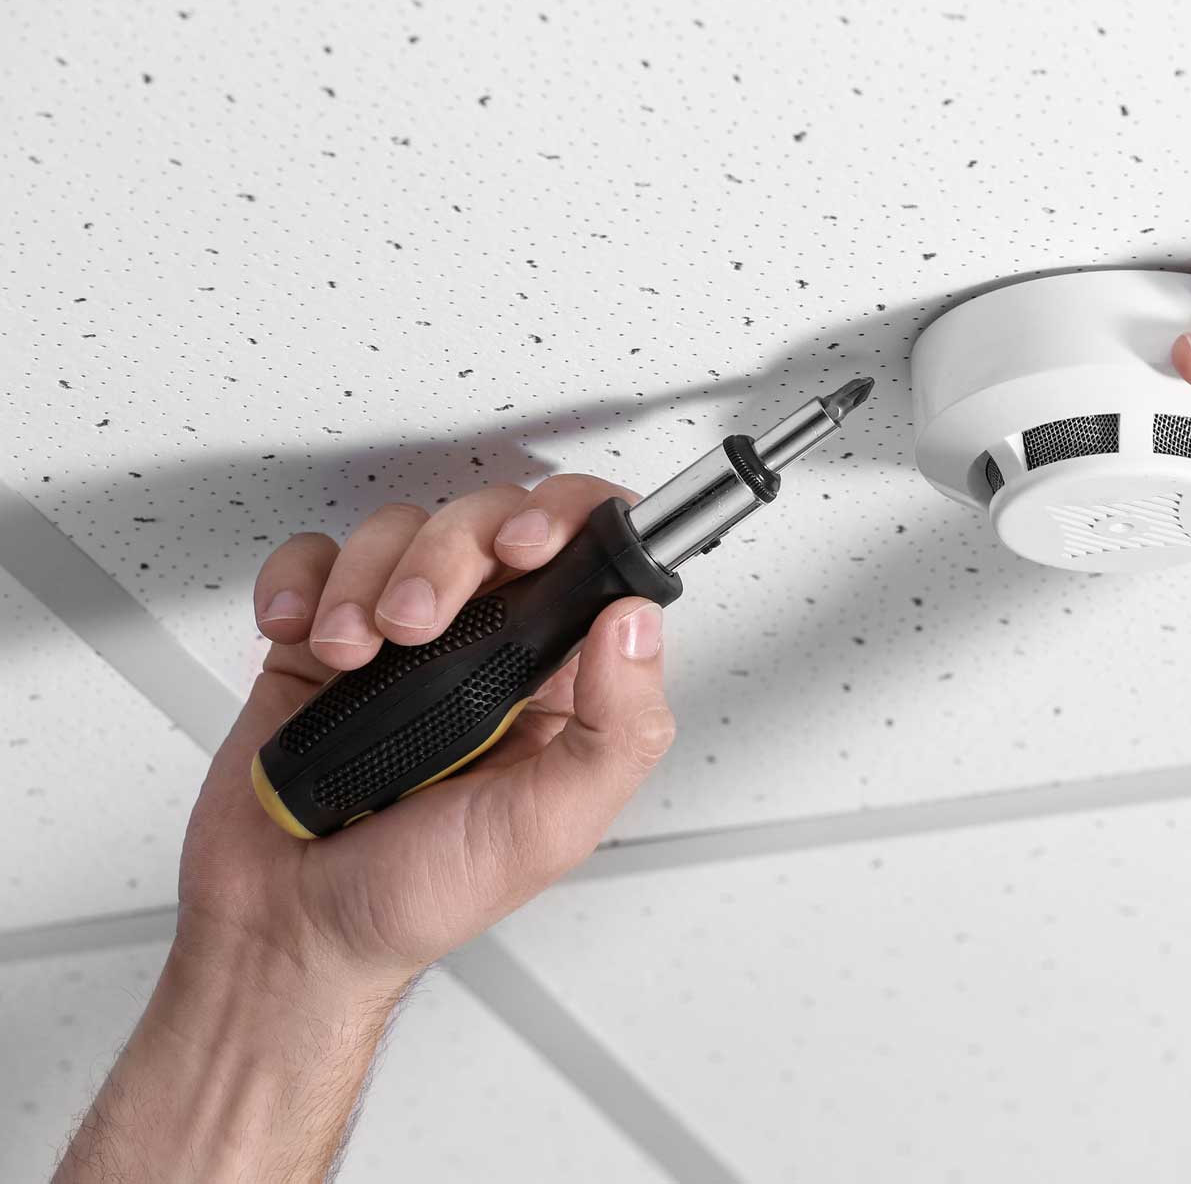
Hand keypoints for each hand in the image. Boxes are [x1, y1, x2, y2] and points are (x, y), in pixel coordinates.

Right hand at [182, 474, 675, 989]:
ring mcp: (407, 637)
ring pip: (404, 530)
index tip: (532, 545)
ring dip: (374, 575)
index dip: (572, 522)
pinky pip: (318, 559)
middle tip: (423, 622)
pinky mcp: (326, 640)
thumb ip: (617, 728)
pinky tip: (304, 633)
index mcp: (564, 681)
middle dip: (453, 551)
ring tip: (358, 652)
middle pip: (493, 520)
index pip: (594, 558)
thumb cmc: (423, 895)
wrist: (291, 930)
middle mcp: (493, 648)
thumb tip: (638, 623)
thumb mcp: (550, 826)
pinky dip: (305, 580)